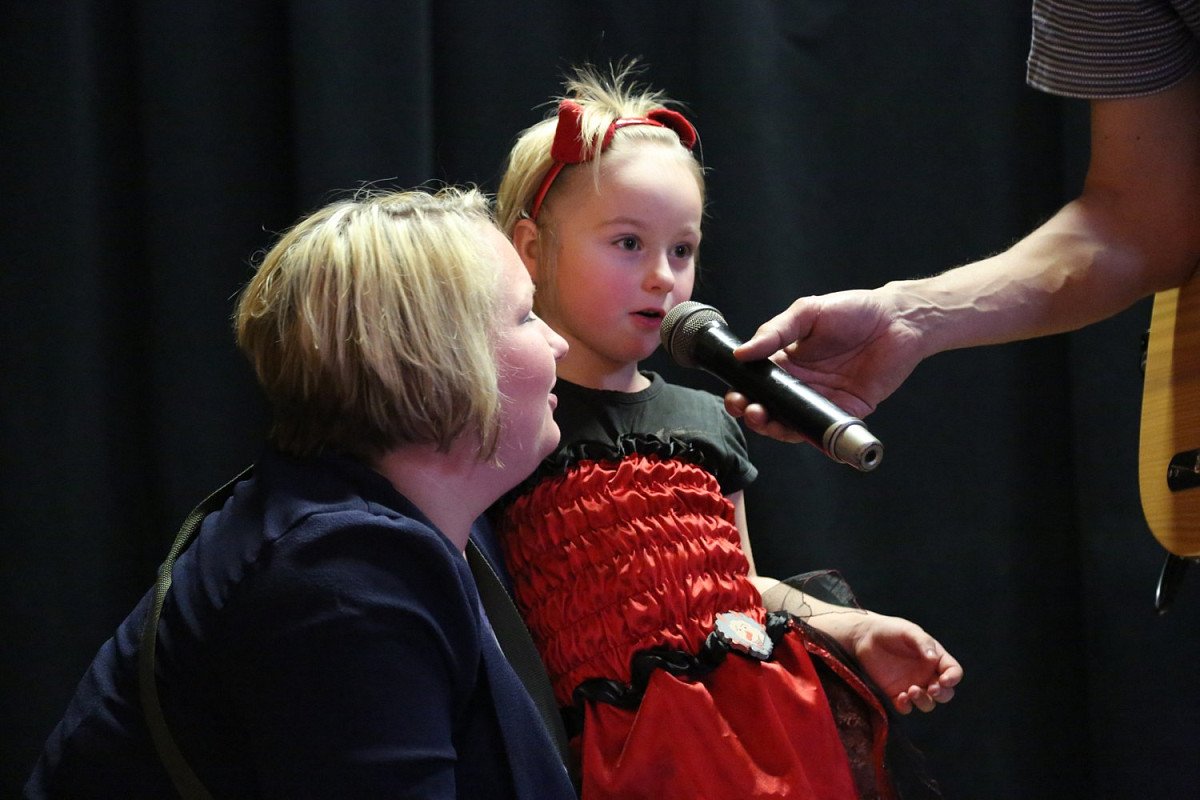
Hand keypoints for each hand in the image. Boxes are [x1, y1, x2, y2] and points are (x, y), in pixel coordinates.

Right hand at [725, 288, 925, 431]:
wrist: (898, 321)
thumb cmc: (853, 310)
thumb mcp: (807, 312)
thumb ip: (774, 332)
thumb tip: (740, 353)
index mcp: (786, 360)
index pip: (755, 383)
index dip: (741, 391)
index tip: (733, 394)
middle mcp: (801, 384)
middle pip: (768, 408)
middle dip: (751, 413)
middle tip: (747, 408)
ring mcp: (821, 400)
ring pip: (790, 424)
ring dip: (772, 427)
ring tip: (763, 418)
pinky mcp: (844, 412)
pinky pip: (823, 430)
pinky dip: (809, 437)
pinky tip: (797, 431)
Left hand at [849, 613, 961, 714]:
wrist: (864, 637)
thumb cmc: (890, 630)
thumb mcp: (908, 631)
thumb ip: (923, 642)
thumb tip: (934, 659)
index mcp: (935, 658)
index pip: (953, 672)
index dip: (953, 678)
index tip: (944, 680)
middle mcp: (927, 674)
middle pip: (945, 693)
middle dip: (942, 694)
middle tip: (932, 689)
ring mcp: (912, 685)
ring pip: (928, 703)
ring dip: (924, 701)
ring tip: (911, 691)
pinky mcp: (896, 694)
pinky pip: (906, 707)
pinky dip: (907, 706)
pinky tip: (901, 698)